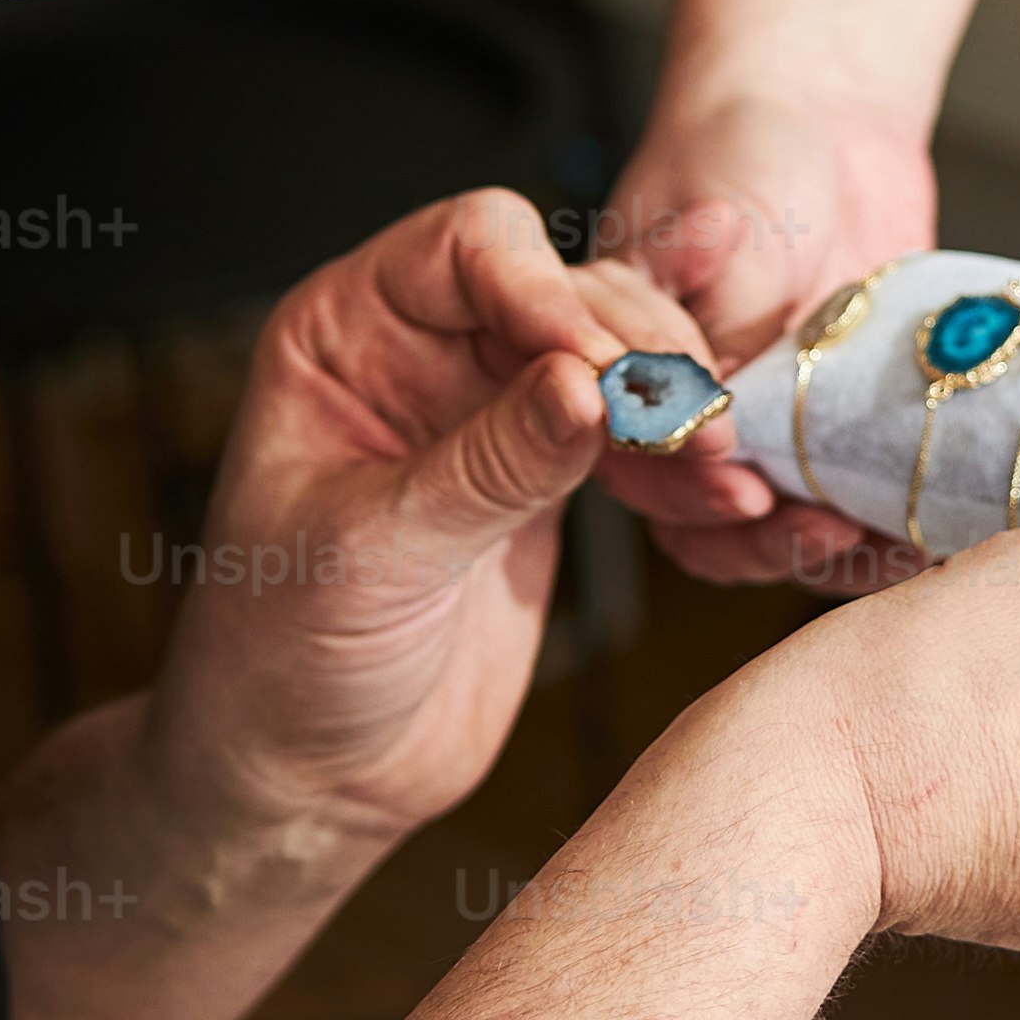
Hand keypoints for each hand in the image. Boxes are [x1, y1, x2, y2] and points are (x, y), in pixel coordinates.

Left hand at [143, 189, 696, 855]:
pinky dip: (688, 467)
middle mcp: (424, 350)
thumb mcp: (372, 555)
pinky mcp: (550, 480)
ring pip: (618, 361)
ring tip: (728, 466)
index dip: (548, 292)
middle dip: (639, 350)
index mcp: (345, 331)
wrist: (314, 773)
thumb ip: (485, 465)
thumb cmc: (282, 657)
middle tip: (694, 420)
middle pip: (566, 290)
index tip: (607, 369)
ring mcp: (493, 411)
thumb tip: (588, 384)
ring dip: (683, 408)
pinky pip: (637, 441)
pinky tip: (737, 496)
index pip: (470, 247)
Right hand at [587, 72, 935, 590]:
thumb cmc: (745, 153)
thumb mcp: (718, 210)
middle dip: (749, 531)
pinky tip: (927, 541)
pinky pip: (841, 514)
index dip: (672, 467)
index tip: (728, 456)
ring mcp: (759, 436)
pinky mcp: (827, 444)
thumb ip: (714, 298)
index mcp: (625, 364)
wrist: (830, 131)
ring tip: (876, 539)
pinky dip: (878, 539)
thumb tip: (711, 371)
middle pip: (689, 516)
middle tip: (812, 521)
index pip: (628, 445)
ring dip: (813, 550)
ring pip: (760, 535)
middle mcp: (682, 415)